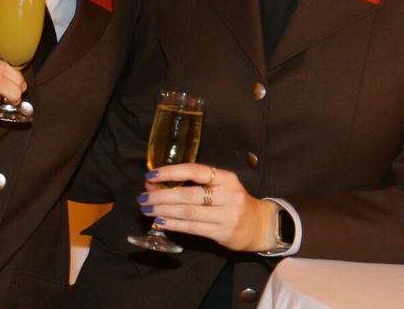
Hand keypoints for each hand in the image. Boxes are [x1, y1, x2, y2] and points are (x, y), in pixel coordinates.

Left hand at [138, 163, 279, 252]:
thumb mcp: (221, 187)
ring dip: (163, 211)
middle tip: (142, 197)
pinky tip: (161, 222)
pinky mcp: (224, 233)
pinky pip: (193, 228)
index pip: (195, 171)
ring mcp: (227, 215)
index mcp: (226, 178)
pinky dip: (174, 225)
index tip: (151, 175)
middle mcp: (228, 195)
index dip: (171, 172)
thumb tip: (157, 183)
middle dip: (161, 196)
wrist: (261, 225)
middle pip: (188, 194)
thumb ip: (195, 184)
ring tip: (147, 210)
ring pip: (188, 212)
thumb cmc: (233, 202)